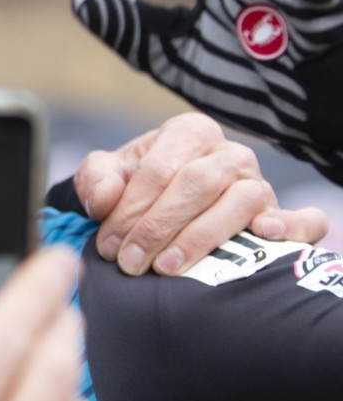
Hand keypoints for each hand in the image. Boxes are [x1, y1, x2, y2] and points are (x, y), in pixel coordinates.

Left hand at [74, 112, 328, 275]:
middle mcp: (229, 154)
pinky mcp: (281, 215)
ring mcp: (259, 184)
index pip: (159, 169)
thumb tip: (106, 198)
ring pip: (240, 202)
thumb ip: (96, 179)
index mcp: (188, 133)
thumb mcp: (107, 176)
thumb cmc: (134, 189)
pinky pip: (304, 220)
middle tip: (130, 262)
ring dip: (200, 237)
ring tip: (166, 267)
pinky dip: (292, 227)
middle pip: (197, 184)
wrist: (159, 209)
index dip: (130, 209)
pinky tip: (264, 235)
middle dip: (158, 227)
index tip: (108, 245)